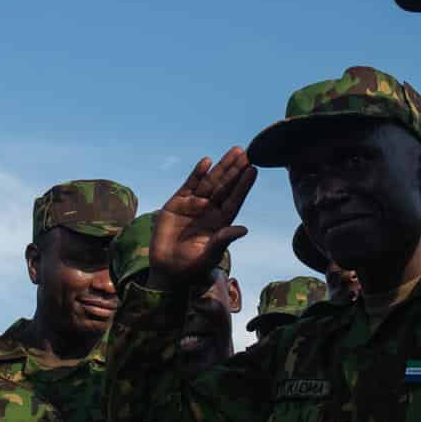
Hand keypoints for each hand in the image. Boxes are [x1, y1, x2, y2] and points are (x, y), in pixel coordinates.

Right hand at [150, 149, 255, 286]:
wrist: (166, 269)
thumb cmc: (191, 267)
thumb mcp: (208, 255)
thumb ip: (223, 240)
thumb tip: (244, 229)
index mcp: (221, 223)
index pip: (235, 200)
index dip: (243, 185)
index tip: (253, 170)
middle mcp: (210, 211)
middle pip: (225, 186)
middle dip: (235, 170)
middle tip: (247, 153)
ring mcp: (194, 205)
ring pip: (210, 182)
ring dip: (221, 167)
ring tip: (235, 152)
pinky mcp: (177, 203)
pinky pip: (189, 185)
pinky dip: (197, 173)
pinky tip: (206, 162)